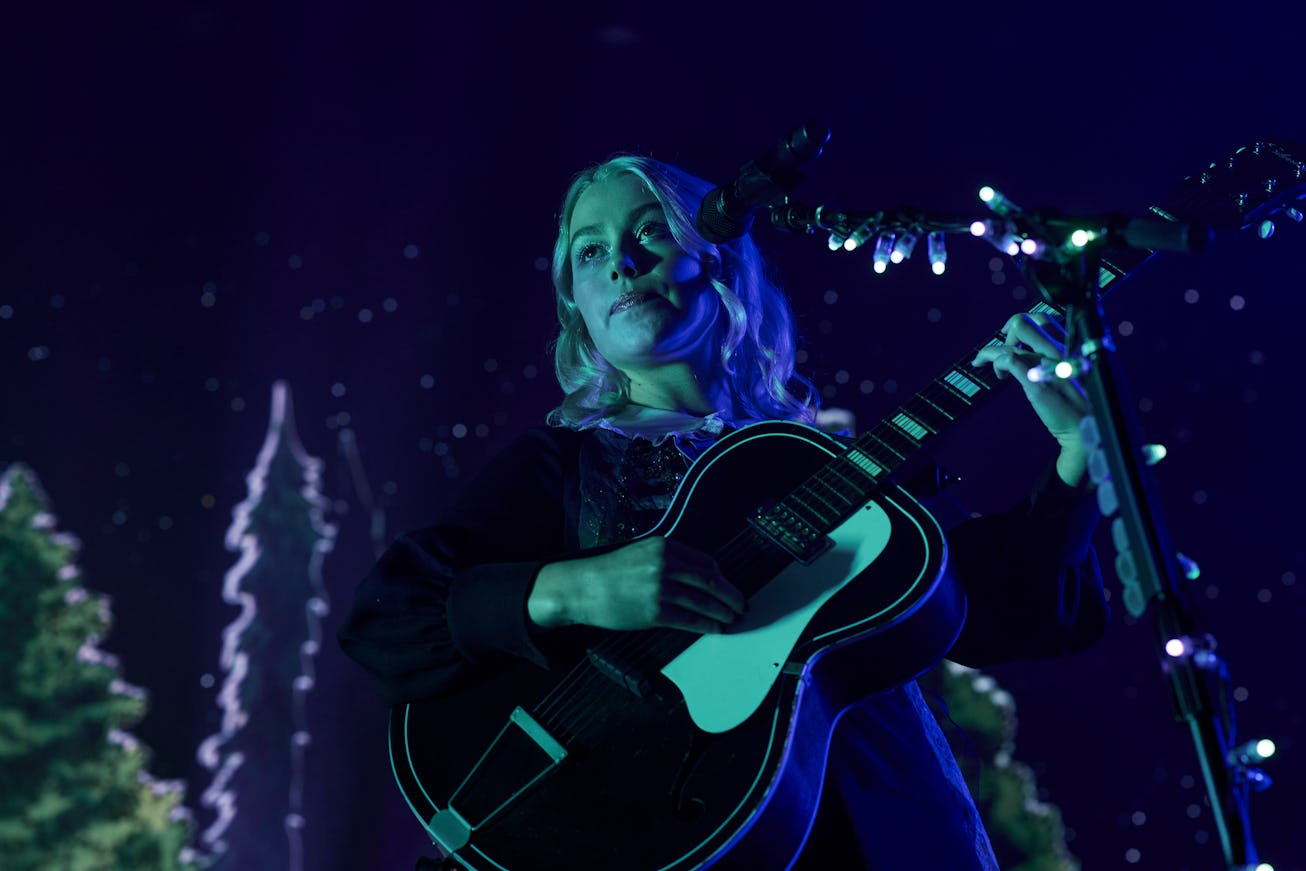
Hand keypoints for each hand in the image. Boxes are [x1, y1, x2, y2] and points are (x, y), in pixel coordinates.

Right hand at [528, 537, 746, 632]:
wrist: (581, 586)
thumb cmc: (608, 572)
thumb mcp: (640, 552)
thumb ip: (668, 559)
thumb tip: (697, 576)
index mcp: (664, 546)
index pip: (705, 561)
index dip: (723, 576)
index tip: (729, 585)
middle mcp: (665, 564)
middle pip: (710, 580)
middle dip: (730, 595)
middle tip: (741, 604)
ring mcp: (660, 589)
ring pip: (703, 601)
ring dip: (722, 611)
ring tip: (731, 618)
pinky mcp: (654, 612)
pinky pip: (689, 619)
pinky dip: (706, 624)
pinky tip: (715, 628)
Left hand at [970, 312, 1089, 485]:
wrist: (1085, 426)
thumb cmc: (1077, 403)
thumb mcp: (1068, 373)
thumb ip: (1056, 358)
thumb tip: (1036, 352)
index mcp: (1068, 346)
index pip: (1043, 319)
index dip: (1023, 322)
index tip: (1011, 333)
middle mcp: (1058, 351)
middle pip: (1024, 323)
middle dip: (1006, 332)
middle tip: (1000, 346)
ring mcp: (1046, 365)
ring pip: (1010, 344)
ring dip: (990, 352)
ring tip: (983, 361)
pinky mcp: (1036, 381)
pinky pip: (1009, 360)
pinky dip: (997, 364)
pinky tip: (998, 374)